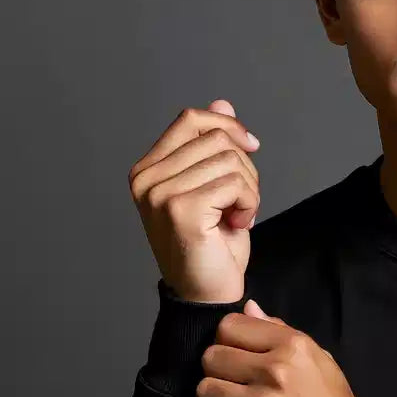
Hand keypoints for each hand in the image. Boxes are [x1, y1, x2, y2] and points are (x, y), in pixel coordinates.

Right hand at [128, 98, 261, 303]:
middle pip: (217, 138)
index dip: (228, 126)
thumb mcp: (215, 186)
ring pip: (230, 159)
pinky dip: (249, 202)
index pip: (191, 119)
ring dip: (249, 188)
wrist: (208, 295)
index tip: (251, 147)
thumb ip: (212, 146)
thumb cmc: (212, 245)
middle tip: (241, 201)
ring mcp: (159, 194)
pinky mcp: (180, 210)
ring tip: (238, 215)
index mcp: (148, 169)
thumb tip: (222, 101)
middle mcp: (146, 179)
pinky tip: (238, 224)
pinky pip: (235, 183)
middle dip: (245, 168)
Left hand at [195, 298, 372, 396]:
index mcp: (294, 346)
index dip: (228, 341)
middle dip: (219, 371)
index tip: (238, 357)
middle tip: (236, 386)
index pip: (229, 326)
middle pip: (211, 357)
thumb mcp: (319, 360)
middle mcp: (276, 371)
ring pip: (205, 389)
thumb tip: (248, 307)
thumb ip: (281, 332)